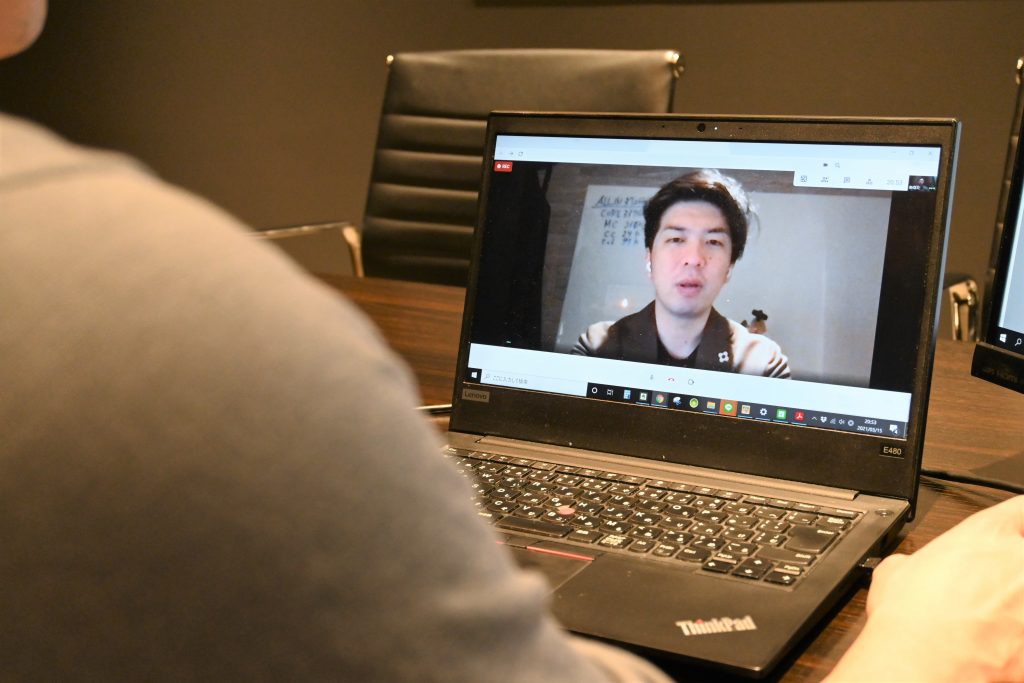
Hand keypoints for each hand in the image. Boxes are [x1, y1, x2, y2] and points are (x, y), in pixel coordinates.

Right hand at [829, 495, 1023, 682]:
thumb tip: (909, 569)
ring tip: (988, 623)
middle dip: (1012, 574)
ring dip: (1014, 609)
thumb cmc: (911, 612)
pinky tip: (992, 648)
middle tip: (994, 588)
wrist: (922, 657)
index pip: (1022, 509)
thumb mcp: (896, 570)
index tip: (1016, 530)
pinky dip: (1014, 644)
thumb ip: (916, 562)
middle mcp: (1020, 561)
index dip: (1018, 521)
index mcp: (988, 534)